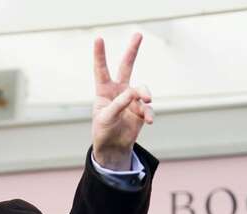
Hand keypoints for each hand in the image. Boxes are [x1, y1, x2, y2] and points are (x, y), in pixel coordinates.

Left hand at [92, 33, 153, 169]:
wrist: (113, 146)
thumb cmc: (103, 130)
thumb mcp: (105, 118)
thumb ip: (118, 105)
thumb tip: (133, 93)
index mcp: (103, 91)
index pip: (101, 70)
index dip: (100, 55)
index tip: (98, 38)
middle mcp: (118, 91)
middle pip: (126, 66)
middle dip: (132, 51)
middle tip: (138, 34)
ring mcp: (131, 99)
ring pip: (141, 89)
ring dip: (145, 94)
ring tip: (147, 100)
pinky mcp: (141, 109)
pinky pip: (148, 107)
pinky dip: (148, 113)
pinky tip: (149, 121)